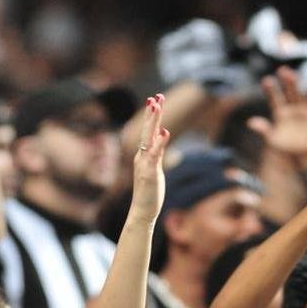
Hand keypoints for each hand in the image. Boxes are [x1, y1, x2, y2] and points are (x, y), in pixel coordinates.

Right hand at [126, 94, 170, 222]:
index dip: (152, 115)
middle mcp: (142, 156)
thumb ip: (157, 151)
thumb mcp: (155, 168)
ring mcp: (144, 164)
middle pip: (147, 130)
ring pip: (149, 138)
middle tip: (156, 96)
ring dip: (153, 121)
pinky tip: (165, 133)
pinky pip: (155, 155)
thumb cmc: (150, 192)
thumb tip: (161, 134)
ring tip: (156, 105)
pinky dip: (159, 144)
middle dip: (152, 113)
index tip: (155, 99)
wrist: (142, 211)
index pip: (149, 131)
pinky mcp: (149, 173)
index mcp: (144, 155)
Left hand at [249, 66, 306, 165]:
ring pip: (300, 94)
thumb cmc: (286, 146)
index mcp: (280, 113)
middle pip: (288, 92)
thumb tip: (250, 122)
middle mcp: (292, 108)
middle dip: (286, 81)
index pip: (274, 98)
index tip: (266, 80)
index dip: (271, 90)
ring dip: (297, 85)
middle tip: (282, 70)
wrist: (303, 155)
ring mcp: (304, 110)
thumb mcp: (273, 139)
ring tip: (293, 74)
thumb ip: (264, 129)